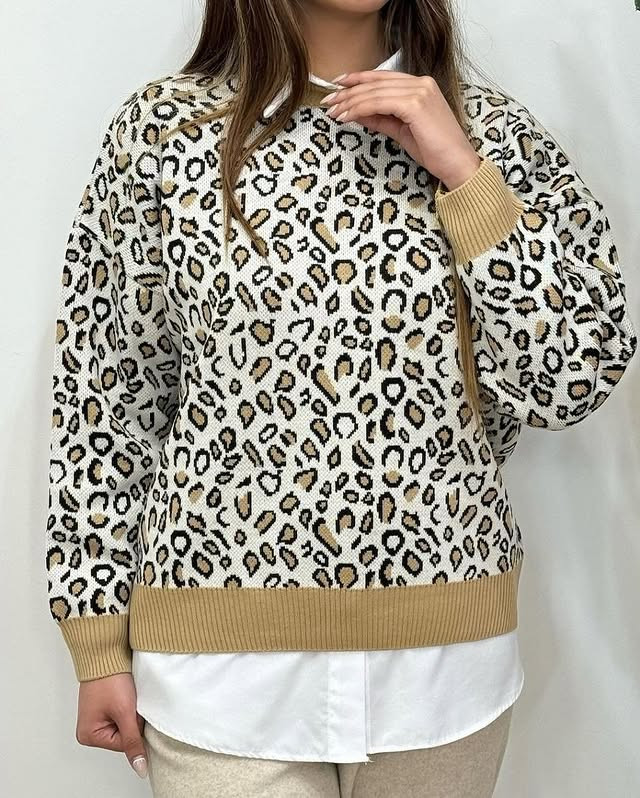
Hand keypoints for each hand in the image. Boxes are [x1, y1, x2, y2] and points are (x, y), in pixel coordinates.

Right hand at [76, 672, 147, 778]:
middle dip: (132, 720)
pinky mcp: (105, 708)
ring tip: (126, 697)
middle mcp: (90, 730)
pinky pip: (122, 715)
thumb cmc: (110, 679)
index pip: (124, 745)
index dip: (134, 727)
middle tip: (128, 702)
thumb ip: (133, 741)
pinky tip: (125, 695)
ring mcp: (97, 718)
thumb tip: (140, 767)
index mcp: (89, 736)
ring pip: (125, 725)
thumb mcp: (125, 712)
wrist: (106, 653)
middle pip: (124, 736)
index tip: (133, 711)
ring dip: (131, 712)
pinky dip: (128, 706)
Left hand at [320, 71, 481, 190]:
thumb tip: (358, 113)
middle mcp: (421, 83)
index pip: (383, 78)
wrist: (456, 163)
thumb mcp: (402, 131)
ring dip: (349, 102)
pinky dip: (359, 109)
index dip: (358, 79)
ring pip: (374, 92)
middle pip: (375, 84)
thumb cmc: (435, 150)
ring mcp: (419, 92)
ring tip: (333, 112)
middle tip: (328, 102)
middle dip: (348, 92)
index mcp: (421, 85)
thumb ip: (381, 118)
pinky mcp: (415, 104)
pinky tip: (346, 117)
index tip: (338, 85)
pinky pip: (378, 103)